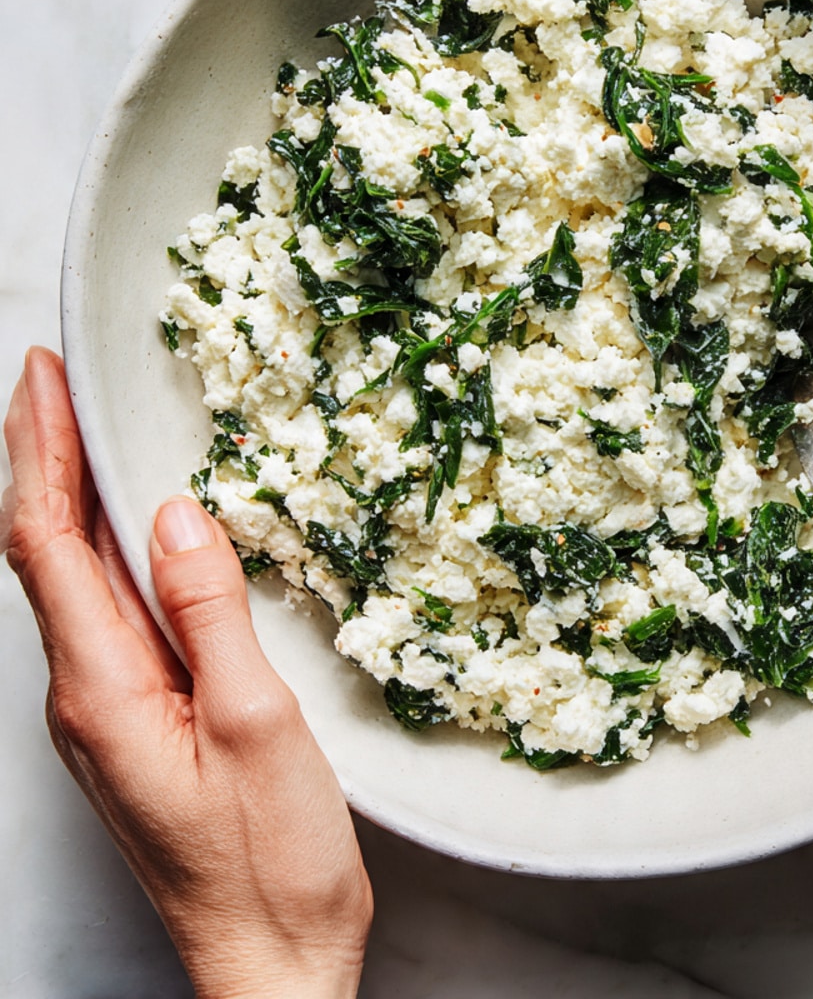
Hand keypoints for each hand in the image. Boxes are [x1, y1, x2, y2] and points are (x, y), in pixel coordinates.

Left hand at [3, 348, 372, 998]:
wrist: (268, 957)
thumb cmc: (268, 859)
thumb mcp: (255, 722)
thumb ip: (208, 613)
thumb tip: (175, 515)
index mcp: (101, 690)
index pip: (47, 544)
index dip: (38, 453)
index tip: (39, 377)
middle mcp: (85, 697)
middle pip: (48, 554)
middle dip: (43, 458)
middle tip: (48, 380)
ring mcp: (108, 713)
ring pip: (77, 582)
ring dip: (73, 499)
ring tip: (81, 432)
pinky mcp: (141, 724)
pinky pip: (113, 616)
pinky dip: (112, 552)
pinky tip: (134, 533)